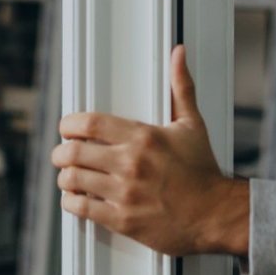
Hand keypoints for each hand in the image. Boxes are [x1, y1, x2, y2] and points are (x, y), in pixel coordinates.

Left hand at [52, 45, 249, 257]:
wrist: (215, 213)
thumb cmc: (202, 171)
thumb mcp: (192, 124)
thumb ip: (180, 87)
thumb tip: (178, 54)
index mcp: (143, 138)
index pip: (89, 124)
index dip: (68, 124)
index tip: (67, 128)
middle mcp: (131, 164)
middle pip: (72, 152)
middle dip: (60, 152)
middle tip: (63, 154)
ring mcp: (125, 193)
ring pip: (72, 180)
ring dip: (64, 177)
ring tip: (69, 176)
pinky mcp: (123, 220)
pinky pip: (81, 209)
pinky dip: (71, 203)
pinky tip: (76, 198)